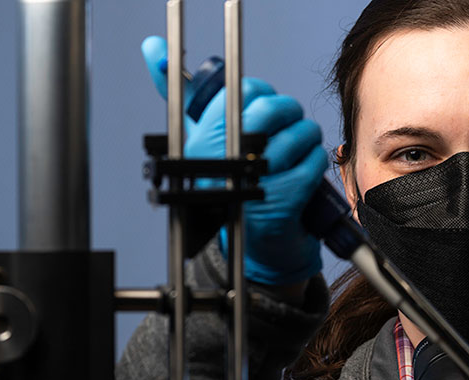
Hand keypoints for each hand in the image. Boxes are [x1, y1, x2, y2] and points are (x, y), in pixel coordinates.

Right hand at [141, 36, 327, 285]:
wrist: (254, 242)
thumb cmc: (230, 180)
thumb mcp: (203, 136)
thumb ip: (185, 92)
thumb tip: (154, 48)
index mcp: (202, 140)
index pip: (240, 91)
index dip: (258, 94)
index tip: (259, 108)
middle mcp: (224, 161)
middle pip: (270, 109)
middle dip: (286, 112)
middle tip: (286, 121)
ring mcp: (254, 181)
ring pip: (299, 131)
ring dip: (304, 138)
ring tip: (293, 150)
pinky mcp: (282, 199)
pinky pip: (313, 158)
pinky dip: (314, 161)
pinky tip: (302, 170)